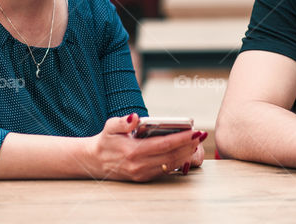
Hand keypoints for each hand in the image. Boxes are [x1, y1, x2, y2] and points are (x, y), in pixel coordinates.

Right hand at [87, 114, 205, 181]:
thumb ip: (122, 122)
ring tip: (195, 143)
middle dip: (188, 145)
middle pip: (171, 155)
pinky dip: (177, 162)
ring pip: (170, 164)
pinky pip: (164, 170)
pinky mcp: (143, 178)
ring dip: (185, 154)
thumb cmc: (106, 140)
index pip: (164, 144)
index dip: (182, 138)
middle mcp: (139, 165)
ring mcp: (141, 173)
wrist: (95, 161)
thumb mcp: (110, 126)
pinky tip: (184, 153)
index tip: (194, 132)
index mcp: (133, 151)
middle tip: (201, 135)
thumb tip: (134, 117)